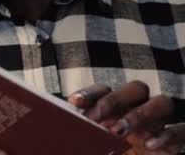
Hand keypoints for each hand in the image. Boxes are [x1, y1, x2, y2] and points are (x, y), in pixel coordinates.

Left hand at [69, 82, 184, 153]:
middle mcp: (141, 110)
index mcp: (119, 110)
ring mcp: (162, 124)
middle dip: (114, 100)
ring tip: (118, 131)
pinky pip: (182, 129)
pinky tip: (150, 144)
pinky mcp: (177, 141)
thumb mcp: (98, 147)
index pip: (105, 91)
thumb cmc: (116, 153)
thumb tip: (65, 132)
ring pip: (161, 102)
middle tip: (94, 118)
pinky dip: (168, 134)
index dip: (91, 93)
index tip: (74, 102)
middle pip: (135, 89)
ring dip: (139, 114)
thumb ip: (87, 136)